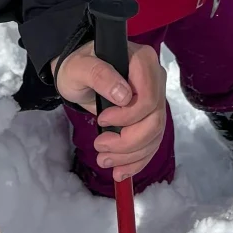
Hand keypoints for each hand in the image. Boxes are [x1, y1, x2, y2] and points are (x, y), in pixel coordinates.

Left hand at [55, 41, 168, 178]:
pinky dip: (137, 160)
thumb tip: (124, 96)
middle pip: (154, 120)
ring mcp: (155, 99)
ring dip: (130, 155)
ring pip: (154, 136)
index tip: (101, 120)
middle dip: (128, 142)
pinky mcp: (150, 116)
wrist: (78, 77)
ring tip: (105, 161)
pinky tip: (121, 171)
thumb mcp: (80, 68)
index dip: (128, 116)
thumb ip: (100, 75)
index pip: (148, 97)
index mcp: (143, 61)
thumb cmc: (78, 67)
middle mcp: (155, 79)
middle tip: (100, 147)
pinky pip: (152, 143)